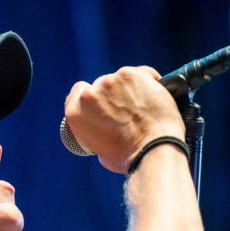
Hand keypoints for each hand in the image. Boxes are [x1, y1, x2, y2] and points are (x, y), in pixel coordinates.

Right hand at [64, 66, 185, 173]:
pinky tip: (154, 95)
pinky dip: (148, 82)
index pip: (78, 91)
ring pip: (121, 78)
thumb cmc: (128, 157)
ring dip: (130, 88)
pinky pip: (142, 73)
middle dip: (114, 94)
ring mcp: (110, 82)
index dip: (92, 95)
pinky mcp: (130, 75)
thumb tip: (106, 129)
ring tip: (143, 106)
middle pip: (101, 84)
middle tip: (128, 109)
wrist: (151, 149)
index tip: (103, 102)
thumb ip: (97, 133)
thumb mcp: (101, 152)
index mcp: (75, 113)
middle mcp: (88, 95)